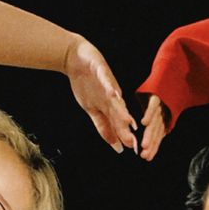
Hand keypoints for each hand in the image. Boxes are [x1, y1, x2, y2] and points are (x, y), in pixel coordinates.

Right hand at [63, 36, 136, 152]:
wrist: (76, 59)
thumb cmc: (85, 85)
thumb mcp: (92, 110)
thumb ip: (104, 127)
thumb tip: (116, 146)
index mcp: (110, 107)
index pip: (118, 125)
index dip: (124, 137)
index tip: (133, 150)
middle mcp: (112, 98)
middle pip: (119, 115)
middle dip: (125, 128)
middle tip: (132, 142)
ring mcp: (108, 85)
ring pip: (116, 100)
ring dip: (121, 111)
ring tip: (128, 121)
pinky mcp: (102, 72)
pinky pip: (106, 80)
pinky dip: (109, 86)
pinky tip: (113, 93)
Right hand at [139, 94, 168, 161]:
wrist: (176, 74)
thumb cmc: (167, 91)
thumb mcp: (161, 109)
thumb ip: (157, 120)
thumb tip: (157, 135)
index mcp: (164, 118)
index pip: (158, 135)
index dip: (154, 146)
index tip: (148, 157)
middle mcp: (163, 113)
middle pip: (156, 131)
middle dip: (151, 144)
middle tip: (145, 155)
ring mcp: (161, 104)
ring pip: (155, 122)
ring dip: (149, 134)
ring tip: (144, 145)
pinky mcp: (157, 95)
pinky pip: (153, 105)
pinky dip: (149, 114)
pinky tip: (144, 123)